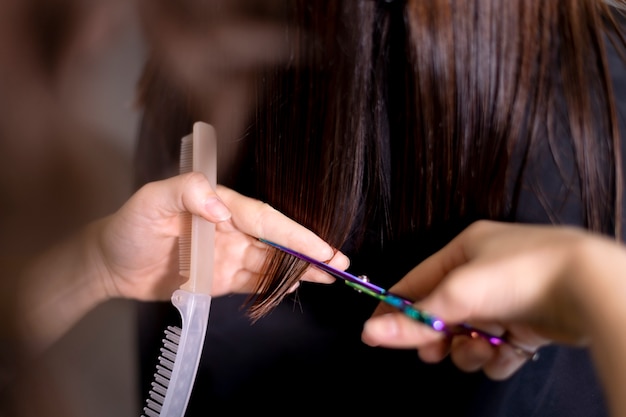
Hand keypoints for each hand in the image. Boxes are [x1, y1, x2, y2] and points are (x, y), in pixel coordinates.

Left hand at [95, 172, 347, 300]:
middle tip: (340, 264)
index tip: (321, 247)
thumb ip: (187, 193)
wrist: (110, 265)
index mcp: (220, 207)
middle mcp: (230, 230)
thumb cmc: (129, 228)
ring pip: (271, 263)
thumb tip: (225, 211)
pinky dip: (276, 285)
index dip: (295, 234)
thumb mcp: (151, 201)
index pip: (265, 220)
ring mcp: (227, 256)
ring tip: (329, 277)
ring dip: (299, 270)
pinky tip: (296, 287)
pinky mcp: (220, 279)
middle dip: (309, 251)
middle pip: (276, 241)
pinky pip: (254, 282)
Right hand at [361, 220, 603, 379]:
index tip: (375, 333)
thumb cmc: (524, 271)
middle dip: (438, 336)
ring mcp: (507, 299)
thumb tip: (374, 331)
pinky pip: (498, 349)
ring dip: (469, 349)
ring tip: (479, 348)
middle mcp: (484, 274)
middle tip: (433, 351)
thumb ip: (415, 318)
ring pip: (469, 336)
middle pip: (443, 314)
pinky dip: (497, 357)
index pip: (417, 282)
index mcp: (464, 251)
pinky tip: (504, 353)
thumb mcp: (458, 294)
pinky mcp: (528, 324)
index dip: (396, 308)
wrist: (587, 285)